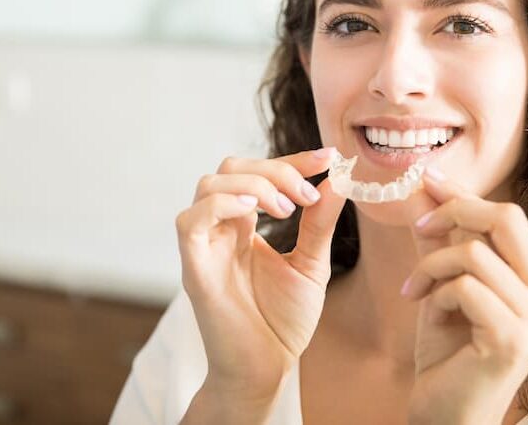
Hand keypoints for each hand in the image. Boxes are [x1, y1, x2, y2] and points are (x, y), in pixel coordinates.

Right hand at [176, 147, 346, 401]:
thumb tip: (337, 180)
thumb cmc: (283, 320)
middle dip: (275, 169)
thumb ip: (319, 222)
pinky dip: (222, 204)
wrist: (268, 369)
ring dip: (254, 185)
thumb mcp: (311, 263)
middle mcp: (221, 228)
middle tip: (306, 195)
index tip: (328, 158)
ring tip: (287, 209)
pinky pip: (191, 220)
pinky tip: (255, 213)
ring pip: (209, 184)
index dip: (292, 159)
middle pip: (231, 168)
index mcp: (245, 225)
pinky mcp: (194, 267)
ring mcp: (205, 245)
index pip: (259, 173)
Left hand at [402, 170, 527, 423]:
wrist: (447, 411)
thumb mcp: (442, 280)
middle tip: (419, 226)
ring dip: (431, 264)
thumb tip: (422, 186)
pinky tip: (426, 311)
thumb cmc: (449, 346)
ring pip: (474, 252)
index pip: (507, 216)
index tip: (427, 177)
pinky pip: (464, 285)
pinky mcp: (515, 337)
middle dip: (454, 211)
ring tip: (415, 288)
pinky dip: (435, 291)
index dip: (464, 193)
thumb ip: (438, 236)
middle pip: (506, 217)